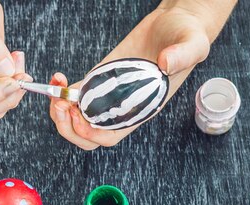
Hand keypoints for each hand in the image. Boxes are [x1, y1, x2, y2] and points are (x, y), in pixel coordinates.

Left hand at [49, 2, 213, 149]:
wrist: (175, 22)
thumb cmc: (187, 36)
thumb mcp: (193, 44)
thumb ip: (183, 55)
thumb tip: (166, 63)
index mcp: (141, 109)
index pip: (109, 136)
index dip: (90, 133)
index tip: (79, 115)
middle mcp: (121, 107)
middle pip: (86, 134)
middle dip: (67, 126)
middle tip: (60, 103)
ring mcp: (107, 94)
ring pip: (76, 118)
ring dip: (59, 110)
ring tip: (56, 89)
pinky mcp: (98, 79)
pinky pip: (75, 95)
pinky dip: (61, 92)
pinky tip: (59, 78)